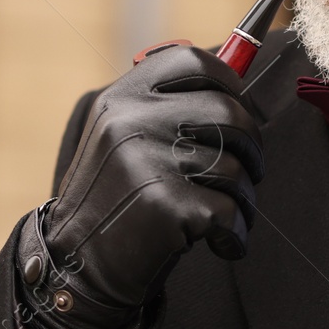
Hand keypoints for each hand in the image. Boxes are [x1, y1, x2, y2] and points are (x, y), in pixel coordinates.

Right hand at [35, 45, 263, 328]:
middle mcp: (131, 121)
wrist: (77, 265)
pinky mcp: (165, 206)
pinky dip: (236, 233)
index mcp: (123, 96)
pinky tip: (219, 242)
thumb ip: (169, 103)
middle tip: (248, 172)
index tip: (237, 104)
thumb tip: (239, 67)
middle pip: (230, 114)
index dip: (229, 82)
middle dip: (252, 148)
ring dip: (242, 198)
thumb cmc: (117, 197)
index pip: (194, 62)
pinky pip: (230, 210)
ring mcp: (146, 162)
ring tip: (220, 216)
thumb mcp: (124, 135)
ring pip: (235, 167)